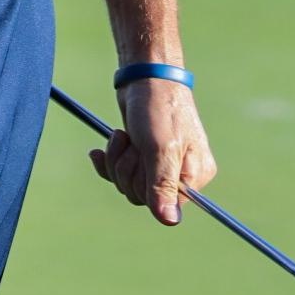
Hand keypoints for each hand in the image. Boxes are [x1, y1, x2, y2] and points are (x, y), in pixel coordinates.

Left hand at [89, 80, 216, 225]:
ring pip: (128, 184)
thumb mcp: (160, 147)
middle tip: (130, 143)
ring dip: (117, 161)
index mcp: (195, 174)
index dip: (145, 187)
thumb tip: (169, 221)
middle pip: (142, 196)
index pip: (165, 206)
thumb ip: (162, 184)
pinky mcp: (141, 153)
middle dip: (127, 170)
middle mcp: (180, 173)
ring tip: (121, 136)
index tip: (143, 161)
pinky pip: (119, 173)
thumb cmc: (158, 106)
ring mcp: (159, 163)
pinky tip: (98, 151)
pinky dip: (107, 162)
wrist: (144, 74)